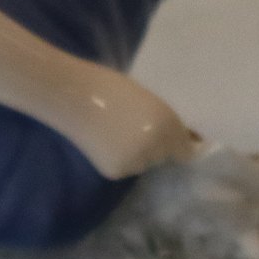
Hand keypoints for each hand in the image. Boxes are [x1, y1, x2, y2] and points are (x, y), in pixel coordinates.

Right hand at [69, 66, 198, 179]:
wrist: (72, 95)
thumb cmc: (108, 87)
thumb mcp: (146, 98)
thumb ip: (164, 119)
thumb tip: (187, 139)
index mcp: (167, 121)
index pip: (186, 150)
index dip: (182, 146)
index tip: (178, 144)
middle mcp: (157, 145)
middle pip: (164, 156)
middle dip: (155, 146)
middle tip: (133, 126)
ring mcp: (136, 161)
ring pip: (144, 163)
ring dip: (137, 153)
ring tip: (115, 132)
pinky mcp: (116, 172)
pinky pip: (127, 168)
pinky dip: (120, 159)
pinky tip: (104, 142)